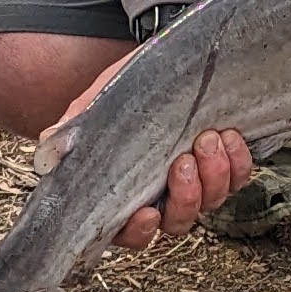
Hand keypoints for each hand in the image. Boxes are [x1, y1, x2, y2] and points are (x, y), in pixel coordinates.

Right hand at [35, 54, 255, 249]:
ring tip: (207, 140)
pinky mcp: (226, 162)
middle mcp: (162, 195)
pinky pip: (240, 178)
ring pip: (211, 201)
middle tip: (183, 160)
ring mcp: (197, 181)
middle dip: (186, 196)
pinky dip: (238, 162)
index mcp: (124, 193)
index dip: (139, 231)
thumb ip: (73, 128)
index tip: (148, 211)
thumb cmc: (124, 89)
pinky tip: (229, 137)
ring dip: (214, 176)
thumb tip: (50, 148)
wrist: (164, 58)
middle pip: (178, 221)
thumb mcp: (96, 103)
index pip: (129, 233)